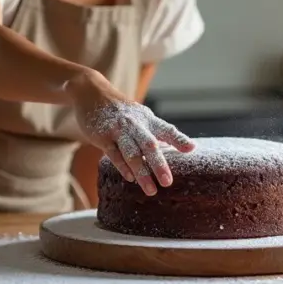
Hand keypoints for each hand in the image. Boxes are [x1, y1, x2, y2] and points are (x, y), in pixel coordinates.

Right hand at [67, 70, 194, 195]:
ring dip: (142, 172)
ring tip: (151, 190)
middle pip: (149, 145)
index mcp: (147, 119)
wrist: (91, 93)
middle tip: (168, 182)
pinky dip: (123, 167)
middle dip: (159, 164)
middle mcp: (134, 124)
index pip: (166, 129)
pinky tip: (130, 178)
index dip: (179, 139)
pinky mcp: (102, 137)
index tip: (191, 149)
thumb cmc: (121, 111)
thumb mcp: (141, 116)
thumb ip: (157, 131)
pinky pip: (114, 154)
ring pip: (131, 153)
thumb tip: (181, 147)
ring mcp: (117, 130)